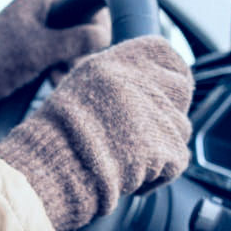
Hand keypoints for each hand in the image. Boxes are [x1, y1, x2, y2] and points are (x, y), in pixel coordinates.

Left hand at [0, 0, 113, 118]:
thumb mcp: (41, 49)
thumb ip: (75, 40)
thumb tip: (104, 35)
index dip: (96, 13)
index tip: (98, 36)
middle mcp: (38, 8)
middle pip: (79, 18)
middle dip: (83, 43)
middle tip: (75, 61)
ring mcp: (35, 27)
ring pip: (70, 38)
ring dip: (71, 58)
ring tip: (60, 74)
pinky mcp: (31, 45)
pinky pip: (57, 51)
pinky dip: (59, 65)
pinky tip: (53, 78)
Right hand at [0, 37, 192, 230]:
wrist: (51, 167)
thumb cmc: (57, 134)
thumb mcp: (83, 84)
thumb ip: (119, 78)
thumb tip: (147, 83)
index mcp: (117, 61)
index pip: (168, 56)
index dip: (170, 78)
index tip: (165, 94)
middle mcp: (139, 81)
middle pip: (179, 95)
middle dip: (165, 117)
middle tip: (141, 135)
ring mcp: (154, 113)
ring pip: (179, 130)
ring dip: (161, 148)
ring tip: (127, 157)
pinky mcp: (163, 146)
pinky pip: (176, 161)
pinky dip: (158, 175)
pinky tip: (130, 175)